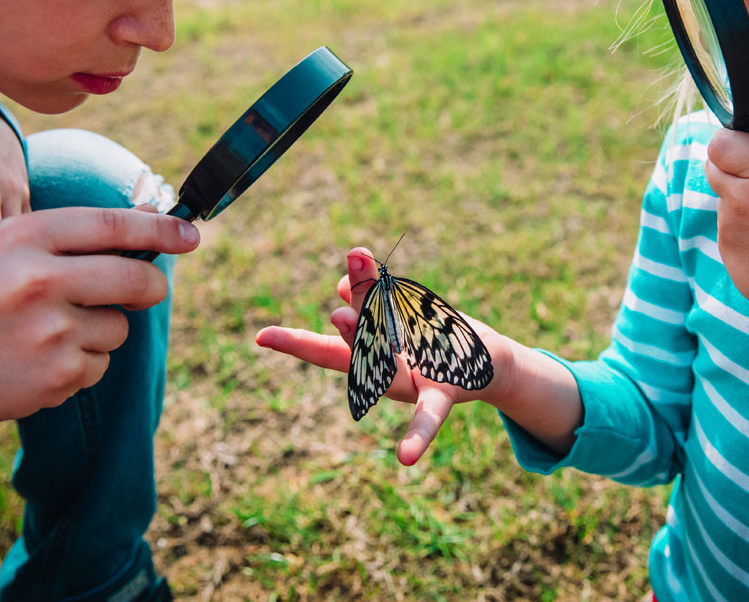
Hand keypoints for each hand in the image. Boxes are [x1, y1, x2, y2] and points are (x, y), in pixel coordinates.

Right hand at [0, 206, 199, 429]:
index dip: (161, 229)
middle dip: (151, 287)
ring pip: (119, 327)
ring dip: (100, 332)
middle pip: (136, 279)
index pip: (113, 225)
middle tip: (144, 291)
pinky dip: (81, 366)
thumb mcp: (10, 250)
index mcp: (26, 238)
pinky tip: (40, 362)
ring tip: (50, 334)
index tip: (191, 234)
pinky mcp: (57, 374)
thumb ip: (77, 235)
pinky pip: (100, 364)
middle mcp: (40, 280)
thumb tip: (154, 215)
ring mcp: (50, 330)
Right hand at [257, 247, 517, 465]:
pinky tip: (404, 459)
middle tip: (335, 306)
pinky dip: (418, 436)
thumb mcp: (404, 316)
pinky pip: (430, 417)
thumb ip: (372, 302)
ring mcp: (414, 387)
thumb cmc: (437, 339)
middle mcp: (386, 376)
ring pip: (389, 365)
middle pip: (362, 347)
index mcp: (373, 356)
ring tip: (343, 316)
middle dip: (349, 326)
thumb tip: (341, 289)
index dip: (295, 344)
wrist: (488, 364)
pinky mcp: (447, 396)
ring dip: (369, 341)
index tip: (261, 338)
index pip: (329, 349)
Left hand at [705, 131, 748, 316]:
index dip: (732, 141)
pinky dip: (738, 221)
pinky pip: (724, 220)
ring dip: (736, 194)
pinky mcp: (722, 244)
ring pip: (720, 193)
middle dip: (730, 163)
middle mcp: (742, 196)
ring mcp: (728, 221)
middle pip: (712, 163)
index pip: (721, 141)